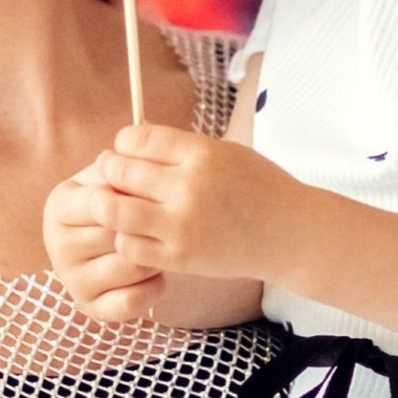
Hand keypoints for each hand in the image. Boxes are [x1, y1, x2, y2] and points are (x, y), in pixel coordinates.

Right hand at [43, 166, 161, 326]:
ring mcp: (72, 280)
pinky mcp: (91, 308)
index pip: (105, 202)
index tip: (153, 197)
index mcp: (59, 206)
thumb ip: (122, 172)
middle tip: (166, 223)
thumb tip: (134, 177)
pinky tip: (156, 273)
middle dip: (150, 229)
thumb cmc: (119, 198)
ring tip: (161, 246)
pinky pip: (132, 301)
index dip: (138, 200)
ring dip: (156, 257)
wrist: (113, 235)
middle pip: (120, 235)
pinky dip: (154, 287)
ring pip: (131, 267)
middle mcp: (57, 246)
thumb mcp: (115, 177)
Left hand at [97, 124, 294, 288]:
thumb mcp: (224, 152)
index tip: (125, 149)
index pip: (136, 138)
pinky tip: (136, 232)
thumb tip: (129, 141)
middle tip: (110, 171)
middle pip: (119, 171)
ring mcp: (182, 227)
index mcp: (201, 154)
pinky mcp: (181, 258)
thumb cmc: (258, 187)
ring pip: (114, 211)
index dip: (123, 142)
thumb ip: (178, 148)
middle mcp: (189, 188)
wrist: (290, 234)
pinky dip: (125, 237)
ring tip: (113, 201)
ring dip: (106, 204)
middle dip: (108, 168)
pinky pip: (129, 247)